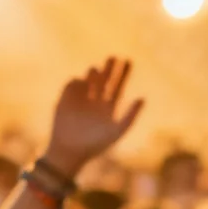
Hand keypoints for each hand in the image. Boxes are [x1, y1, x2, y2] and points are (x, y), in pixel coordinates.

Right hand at [44, 57, 142, 177]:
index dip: (123, 73)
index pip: (117, 86)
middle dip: (109, 68)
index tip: (128, 61)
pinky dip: (77, 81)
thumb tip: (142, 98)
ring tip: (96, 71)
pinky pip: (71, 84)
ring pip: (88, 80)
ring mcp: (79, 99)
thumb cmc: (96, 144)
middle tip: (113, 57)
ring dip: (93, 74)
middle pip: (103, 79)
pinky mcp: (64, 99)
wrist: (70, 151)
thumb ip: (130, 115)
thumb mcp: (117, 130)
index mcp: (108, 107)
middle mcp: (95, 101)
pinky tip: (81, 83)